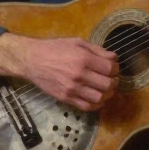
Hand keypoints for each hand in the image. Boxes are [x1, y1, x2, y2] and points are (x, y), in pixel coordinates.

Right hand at [0, 34, 119, 111]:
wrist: (32, 60)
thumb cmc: (55, 48)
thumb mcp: (77, 42)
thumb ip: (97, 50)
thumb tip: (114, 58)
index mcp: (84, 59)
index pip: (110, 68)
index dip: (116, 69)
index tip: (113, 68)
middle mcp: (79, 75)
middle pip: (107, 85)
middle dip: (113, 82)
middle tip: (111, 79)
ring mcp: (72, 89)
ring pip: (99, 98)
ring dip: (107, 95)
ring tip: (105, 89)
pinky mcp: (66, 98)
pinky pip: (87, 107)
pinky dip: (96, 105)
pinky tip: (97, 99)